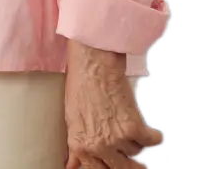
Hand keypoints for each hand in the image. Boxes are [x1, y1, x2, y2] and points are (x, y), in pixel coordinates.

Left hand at [64, 43, 162, 168]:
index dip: (109, 167)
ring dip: (135, 140)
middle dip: (131, 166)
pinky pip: (152, 142)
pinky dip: (152, 135)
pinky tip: (146, 128)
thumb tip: (72, 165)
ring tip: (125, 120)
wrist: (93, 65)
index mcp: (81, 146)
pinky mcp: (134, 128)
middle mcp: (99, 146)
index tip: (116, 165)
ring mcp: (117, 139)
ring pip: (136, 151)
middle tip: (138, 165)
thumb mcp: (71, 118)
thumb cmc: (80, 86)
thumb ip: (76, 147)